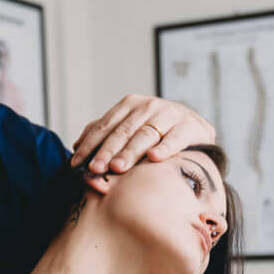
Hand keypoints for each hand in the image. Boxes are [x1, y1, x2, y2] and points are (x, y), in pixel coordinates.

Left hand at [69, 94, 215, 173]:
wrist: (197, 131)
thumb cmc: (158, 132)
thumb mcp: (131, 128)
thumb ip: (106, 133)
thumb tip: (76, 145)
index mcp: (131, 105)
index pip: (105, 126)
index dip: (90, 145)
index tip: (77, 163)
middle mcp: (149, 106)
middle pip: (123, 131)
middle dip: (107, 151)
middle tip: (95, 168)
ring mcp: (170, 114)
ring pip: (146, 135)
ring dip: (130, 152)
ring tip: (117, 167)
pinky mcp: (190, 126)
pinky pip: (175, 139)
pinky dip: (165, 148)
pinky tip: (154, 158)